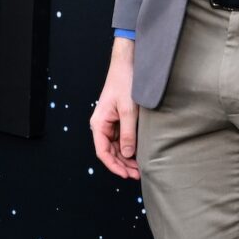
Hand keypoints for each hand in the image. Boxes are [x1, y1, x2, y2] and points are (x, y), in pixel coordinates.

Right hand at [90, 37, 139, 178]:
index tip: (127, 175)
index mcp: (99, 123)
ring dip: (127, 158)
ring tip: (140, 168)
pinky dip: (130, 148)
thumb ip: (128, 133)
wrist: (129, 64)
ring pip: (117, 147)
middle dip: (122, 165)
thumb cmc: (125, 82)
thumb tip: (127, 154)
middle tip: (138, 175)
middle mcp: (102, 125)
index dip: (114, 166)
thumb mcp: (129, 110)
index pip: (103, 152)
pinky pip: (122, 138)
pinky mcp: (119, 119)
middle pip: (110, 152)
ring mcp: (111, 123)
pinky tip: (139, 154)